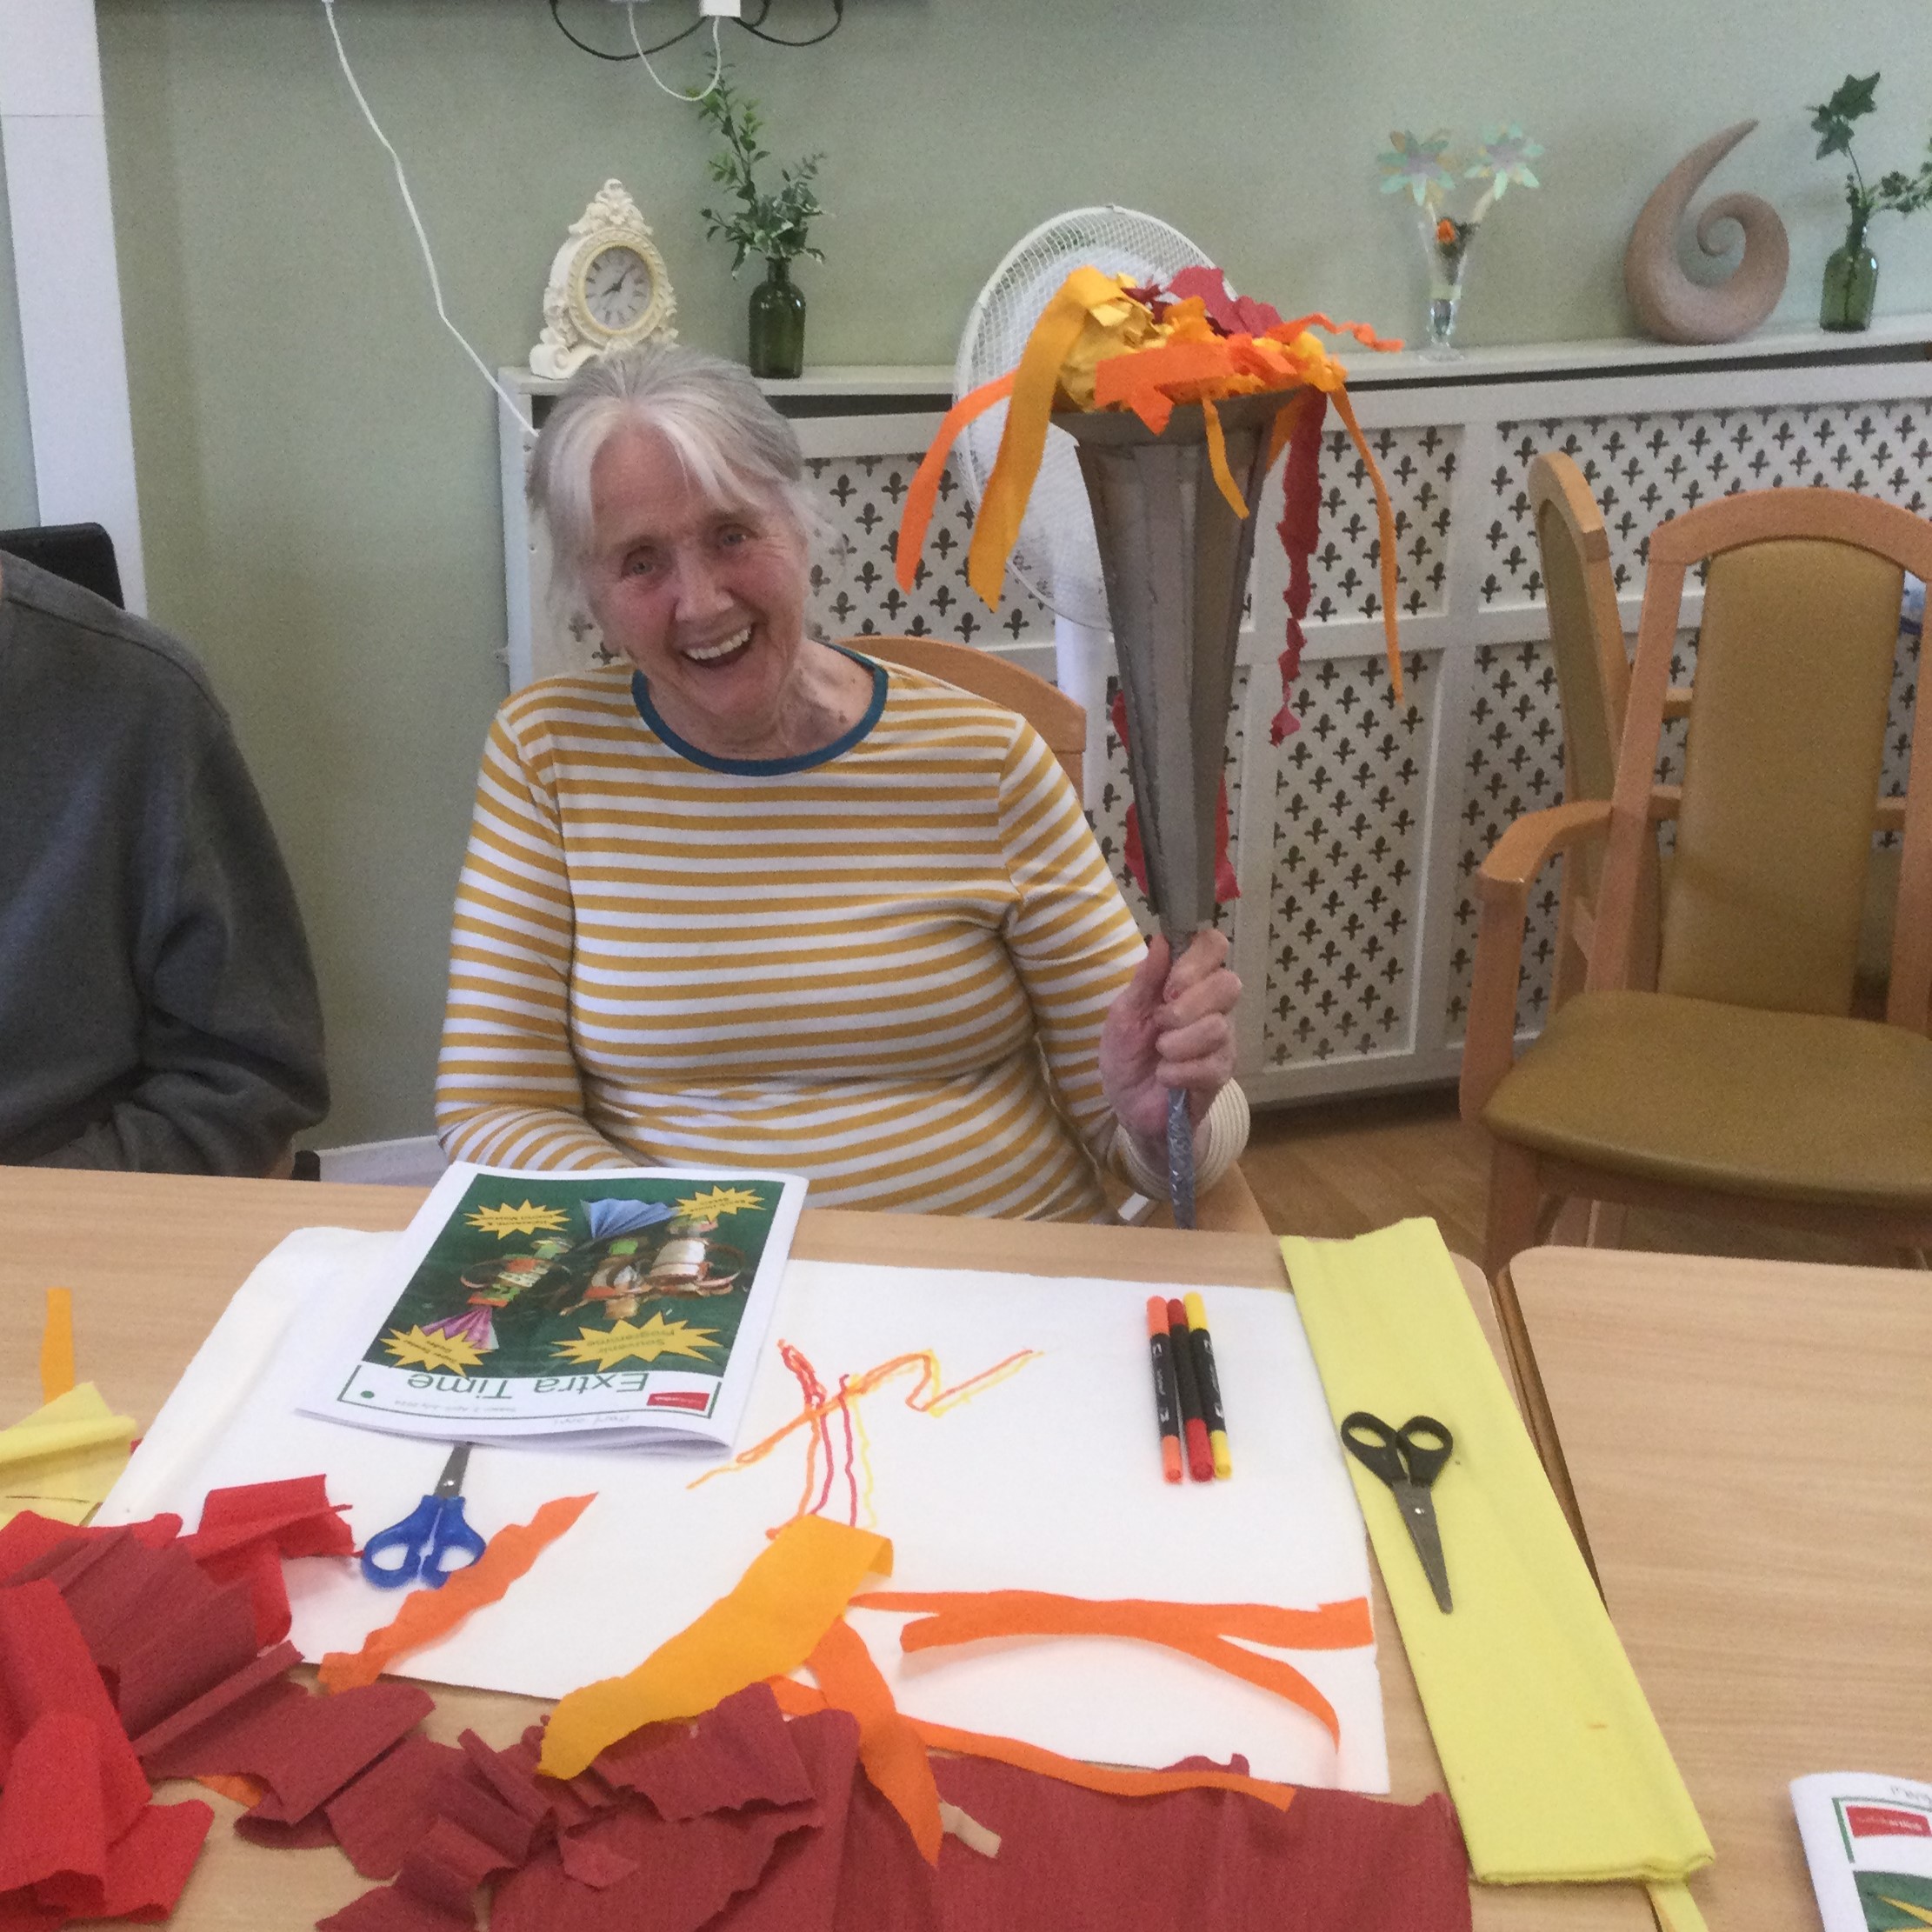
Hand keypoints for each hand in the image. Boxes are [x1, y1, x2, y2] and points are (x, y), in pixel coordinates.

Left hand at [1098, 928, 1239, 1148]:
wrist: (1129, 1106)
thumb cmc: (1128, 1054)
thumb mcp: (1124, 1014)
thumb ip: (1144, 980)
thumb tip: (1160, 940)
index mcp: (1188, 983)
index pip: (1214, 947)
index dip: (1196, 961)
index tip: (1169, 986)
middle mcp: (1213, 1007)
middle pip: (1228, 984)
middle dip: (1187, 1005)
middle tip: (1161, 1022)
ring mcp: (1222, 1041)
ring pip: (1218, 1027)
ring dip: (1178, 1043)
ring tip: (1160, 1052)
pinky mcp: (1221, 1074)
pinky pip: (1211, 1065)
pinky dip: (1178, 1071)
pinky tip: (1165, 1076)